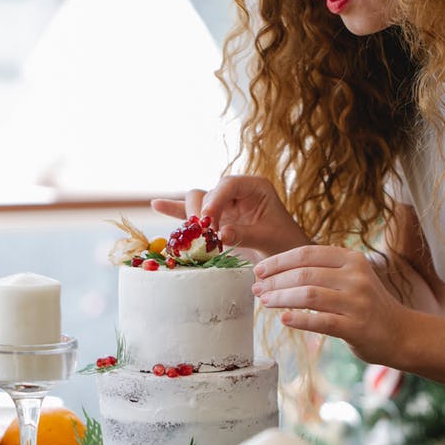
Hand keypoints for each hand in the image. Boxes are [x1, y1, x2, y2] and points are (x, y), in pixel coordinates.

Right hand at [151, 175, 311, 258]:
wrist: (288, 259)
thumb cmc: (285, 245)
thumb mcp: (268, 239)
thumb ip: (245, 234)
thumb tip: (220, 234)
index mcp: (255, 187)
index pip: (228, 184)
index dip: (215, 200)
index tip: (208, 221)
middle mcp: (237, 192)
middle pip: (209, 191)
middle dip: (201, 210)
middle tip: (203, 233)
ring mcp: (225, 205)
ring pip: (198, 201)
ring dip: (191, 216)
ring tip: (190, 233)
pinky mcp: (216, 219)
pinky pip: (193, 212)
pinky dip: (176, 210)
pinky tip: (156, 204)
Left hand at [253, 245, 407, 365]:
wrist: (401, 333)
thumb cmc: (367, 305)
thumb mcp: (351, 278)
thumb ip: (323, 271)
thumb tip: (278, 272)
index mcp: (352, 260)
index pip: (307, 254)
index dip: (279, 261)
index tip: (259, 269)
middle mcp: (356, 277)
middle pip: (305, 274)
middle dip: (275, 281)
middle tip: (256, 288)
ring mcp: (357, 302)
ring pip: (309, 295)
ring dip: (281, 298)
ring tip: (264, 302)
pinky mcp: (356, 327)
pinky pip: (320, 321)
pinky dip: (299, 319)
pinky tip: (283, 319)